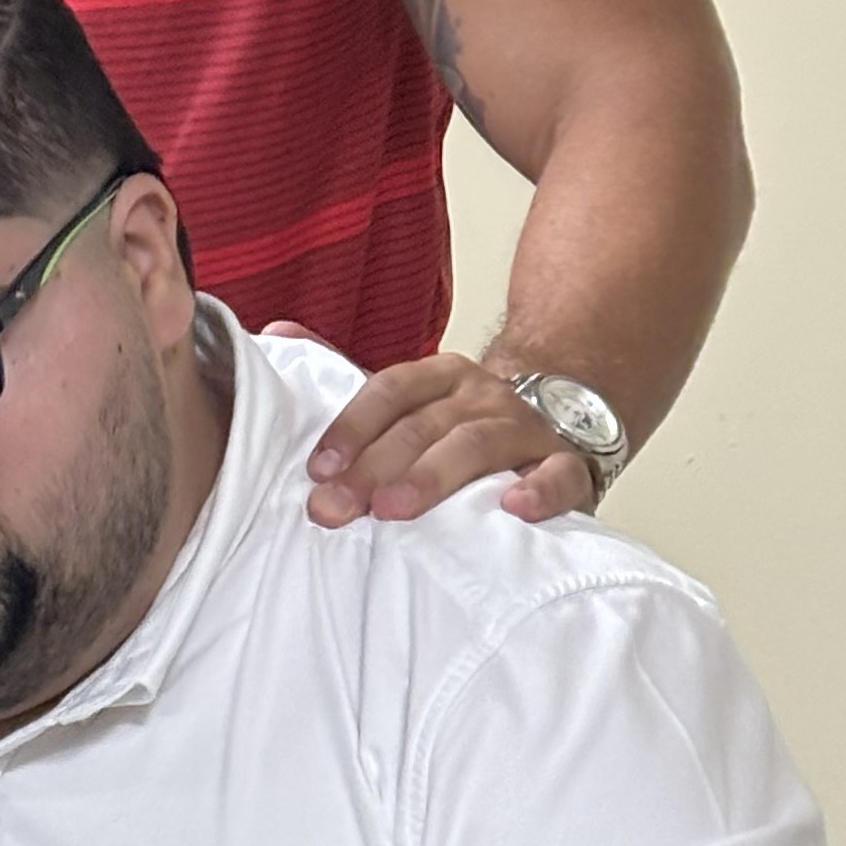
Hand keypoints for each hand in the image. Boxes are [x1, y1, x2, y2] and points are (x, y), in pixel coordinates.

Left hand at [264, 330, 596, 527]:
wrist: (557, 423)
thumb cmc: (463, 426)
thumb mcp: (407, 400)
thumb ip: (342, 373)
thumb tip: (276, 336)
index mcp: (439, 376)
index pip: (389, 389)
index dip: (351, 427)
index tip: (317, 468)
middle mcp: (481, 395)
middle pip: (422, 425)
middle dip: (374, 467)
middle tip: (336, 508)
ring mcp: (525, 429)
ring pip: (477, 445)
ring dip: (433, 477)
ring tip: (395, 509)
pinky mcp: (568, 467)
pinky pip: (559, 475)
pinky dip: (540, 490)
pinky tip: (514, 509)